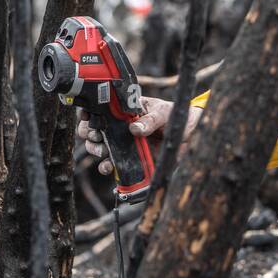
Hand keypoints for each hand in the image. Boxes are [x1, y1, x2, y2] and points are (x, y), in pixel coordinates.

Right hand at [76, 96, 203, 176]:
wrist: (190, 133)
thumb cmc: (175, 116)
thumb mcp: (164, 113)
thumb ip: (151, 120)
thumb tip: (135, 128)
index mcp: (124, 110)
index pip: (98, 109)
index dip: (88, 114)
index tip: (88, 118)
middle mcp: (119, 127)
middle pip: (92, 130)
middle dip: (89, 134)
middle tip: (97, 137)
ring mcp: (122, 144)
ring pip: (98, 148)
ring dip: (95, 151)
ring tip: (103, 152)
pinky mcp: (128, 159)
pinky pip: (112, 165)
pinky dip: (105, 167)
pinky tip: (108, 167)